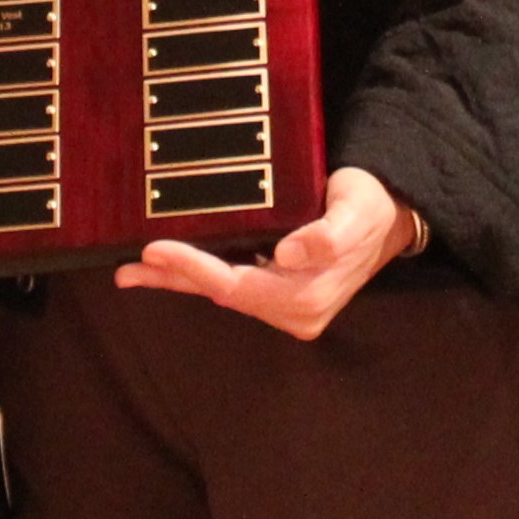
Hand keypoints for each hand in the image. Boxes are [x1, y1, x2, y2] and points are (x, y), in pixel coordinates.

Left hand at [119, 166, 417, 340]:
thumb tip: (288, 254)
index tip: (157, 248)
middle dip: (174, 280)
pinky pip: (232, 285)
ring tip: (132, 272)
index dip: (193, 268)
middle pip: (221, 295)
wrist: (392, 213)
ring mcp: (287, 305)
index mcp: (307, 298)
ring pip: (223, 293)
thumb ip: (327, 236)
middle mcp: (294, 311)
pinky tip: (169, 270)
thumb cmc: (370, 207)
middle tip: (127, 268)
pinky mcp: (280, 290)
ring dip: (179, 281)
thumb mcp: (354, 213)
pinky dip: (198, 276)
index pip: (236, 287)